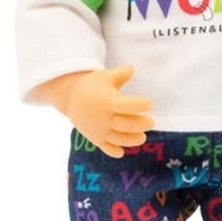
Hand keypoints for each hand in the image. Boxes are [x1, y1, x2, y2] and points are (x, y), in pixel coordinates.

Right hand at [37, 65, 153, 157]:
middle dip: (142, 124)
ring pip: (120, 139)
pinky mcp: (95, 138)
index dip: (142, 105)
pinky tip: (122, 152)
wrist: (70, 96)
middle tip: (151, 122)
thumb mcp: (106, 76)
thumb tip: (133, 68)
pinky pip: (105, 148)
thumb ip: (122, 74)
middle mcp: (105, 117)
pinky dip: (114, 152)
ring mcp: (99, 130)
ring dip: (133, 140)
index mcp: (109, 101)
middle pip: (128, 125)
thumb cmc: (93, 85)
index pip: (129, 106)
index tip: (150, 104)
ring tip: (142, 136)